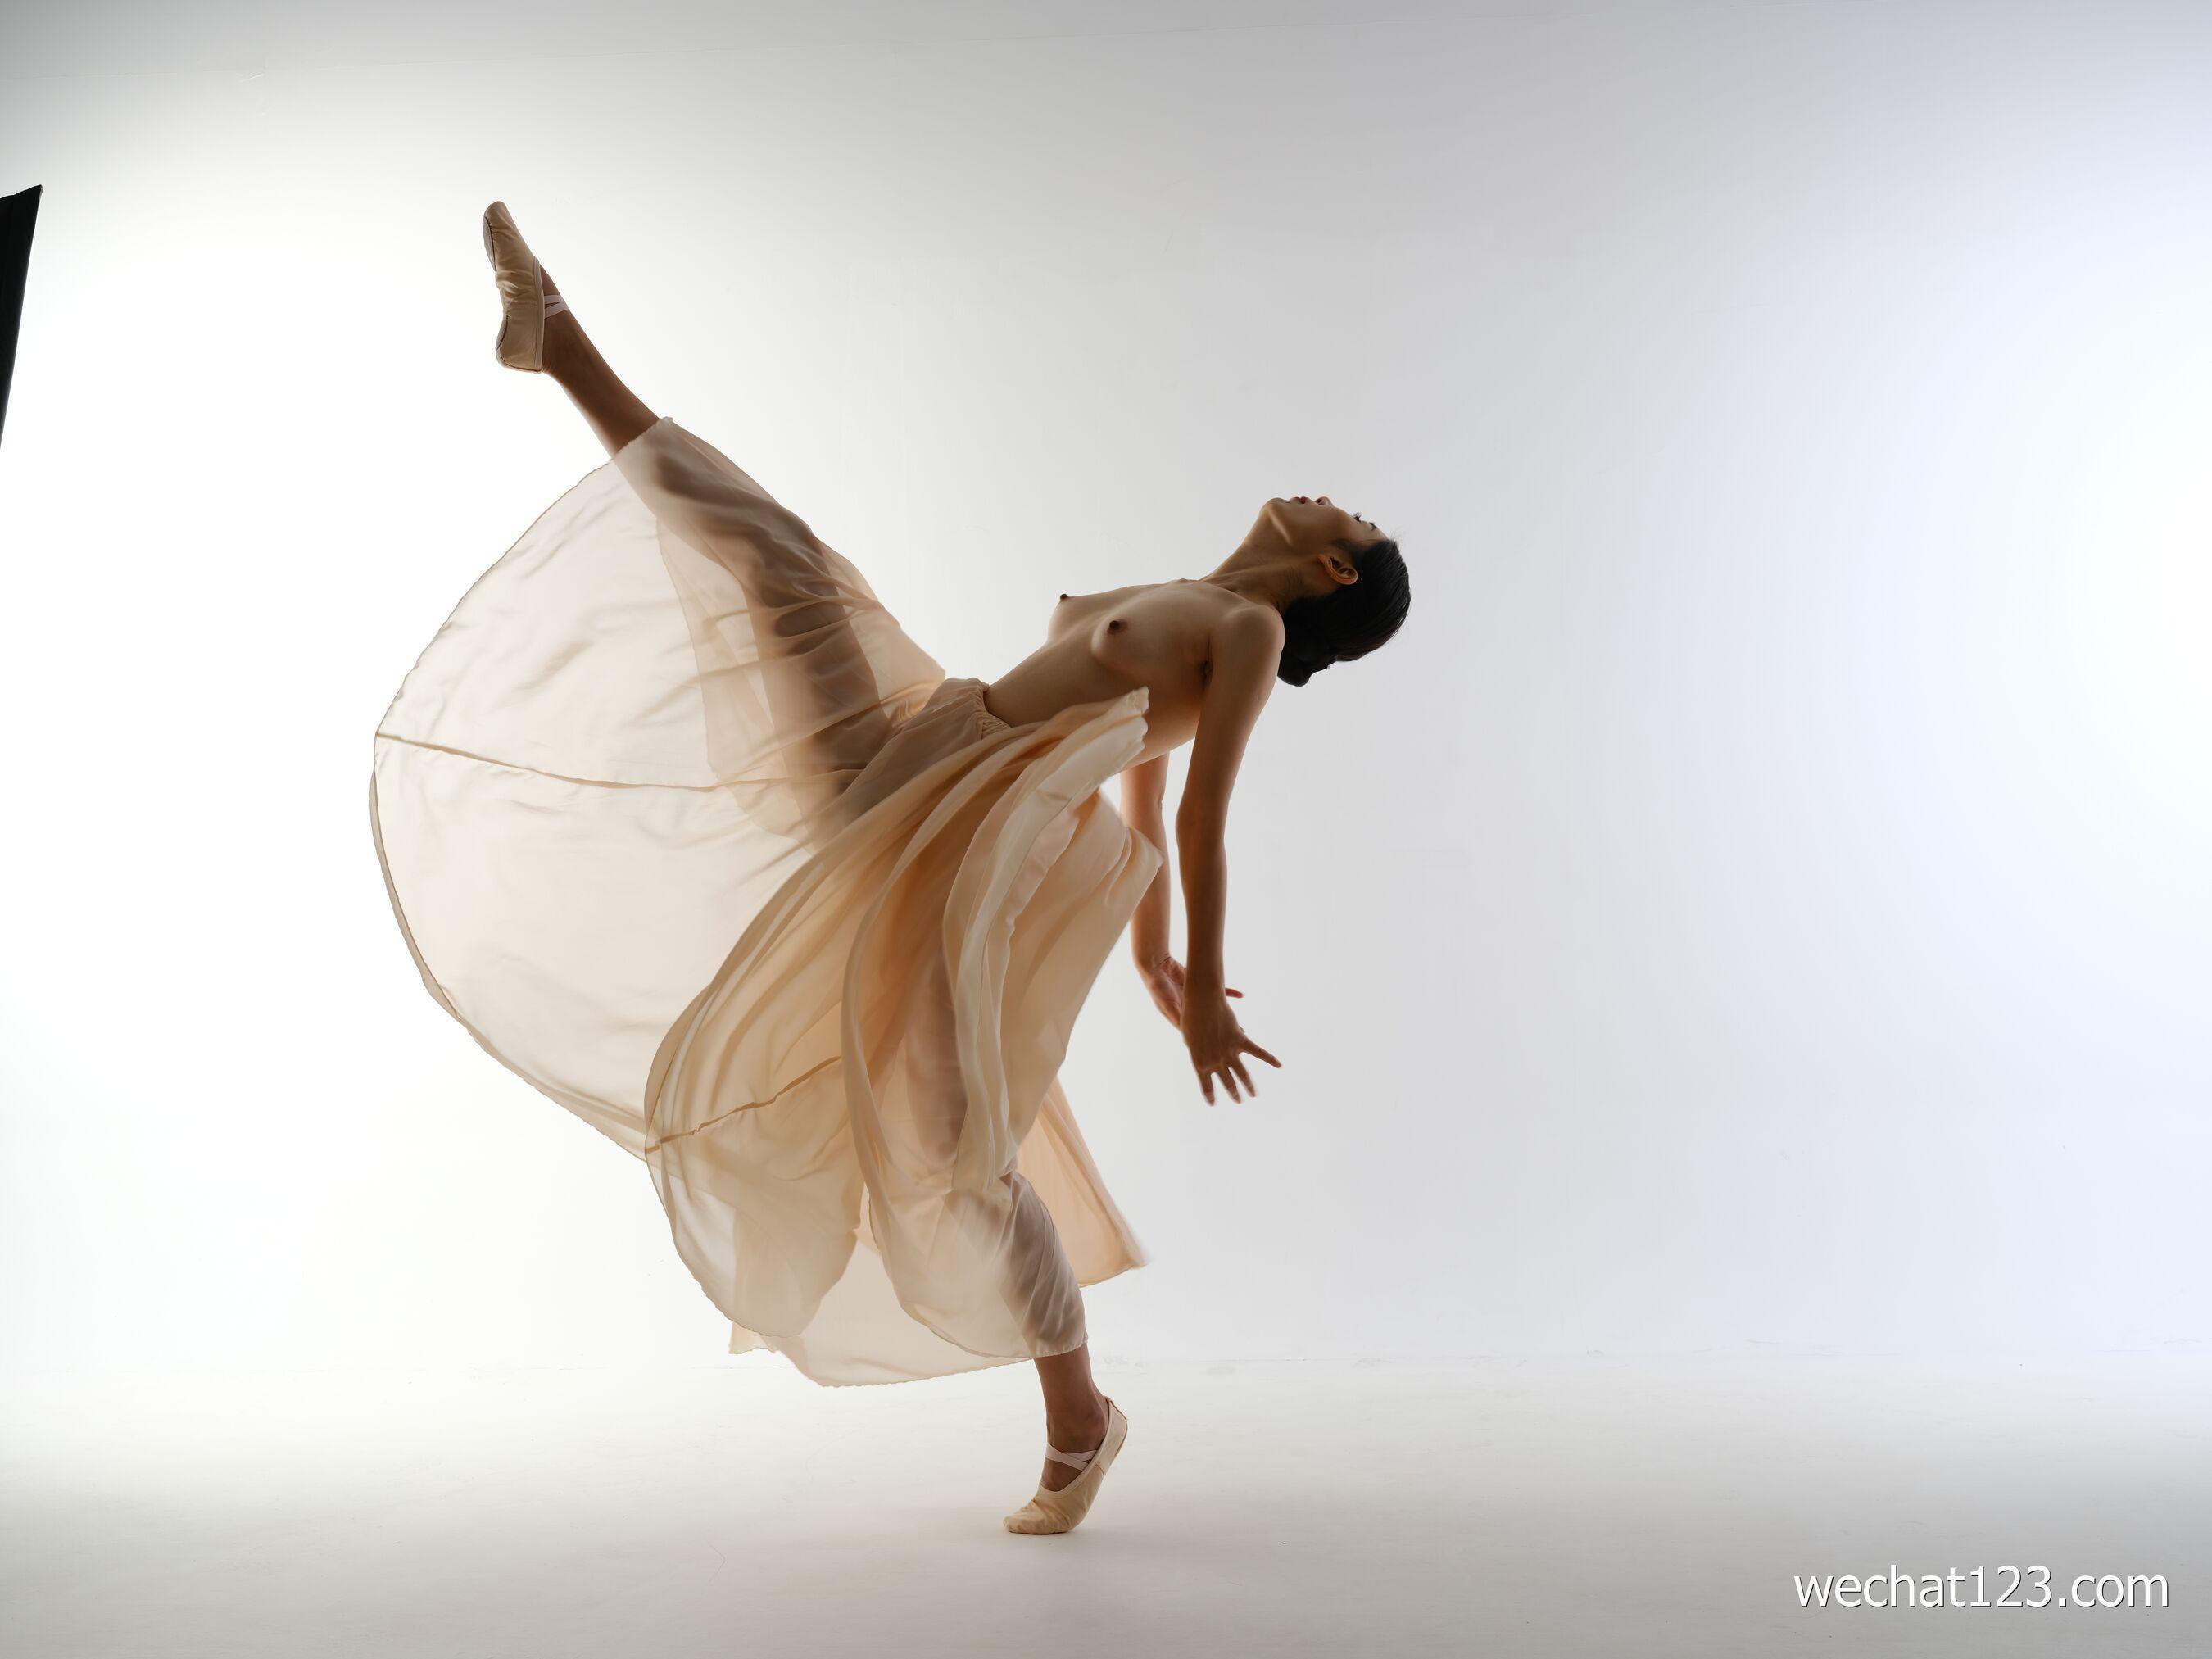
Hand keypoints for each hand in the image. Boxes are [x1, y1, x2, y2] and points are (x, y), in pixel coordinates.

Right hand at [1138, 955, 1239, 1030]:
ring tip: (1240, 1025)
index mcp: (1179, 1017)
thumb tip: (1185, 1030)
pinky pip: (1217, 990)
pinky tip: (1241, 995)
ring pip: (1214, 1009)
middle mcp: (1188, 1010)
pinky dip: (1228, 992)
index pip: (1194, 1033)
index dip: (1206, 1040)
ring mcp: (1195, 999)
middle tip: (1236, 1037)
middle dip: (1220, 1031)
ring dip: (1227, 1015)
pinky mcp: (1199, 986)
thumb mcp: (1166, 1003)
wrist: (1156, 966)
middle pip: (1208, 1024)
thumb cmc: (1157, 986)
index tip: (1219, 1047)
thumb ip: (1176, 1014)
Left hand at [1180, 987, 1279, 1104]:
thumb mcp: (1188, 1039)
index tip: (1213, 1104)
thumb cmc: (1190, 1019)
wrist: (1202, 1003)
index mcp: (1200, 1064)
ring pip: (1243, 1075)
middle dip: (1234, 1094)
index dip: (1210, 1096)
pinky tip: (1279, 1065)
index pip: (1206, 1087)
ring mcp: (1229, 1052)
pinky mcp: (1240, 1041)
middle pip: (1228, 1083)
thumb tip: (1210, 1052)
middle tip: (1239, 1101)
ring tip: (1253, 1094)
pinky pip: (1258, 1052)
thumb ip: (1198, 1050)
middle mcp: (1216, 1062)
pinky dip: (1270, 1059)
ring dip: (1249, 1086)